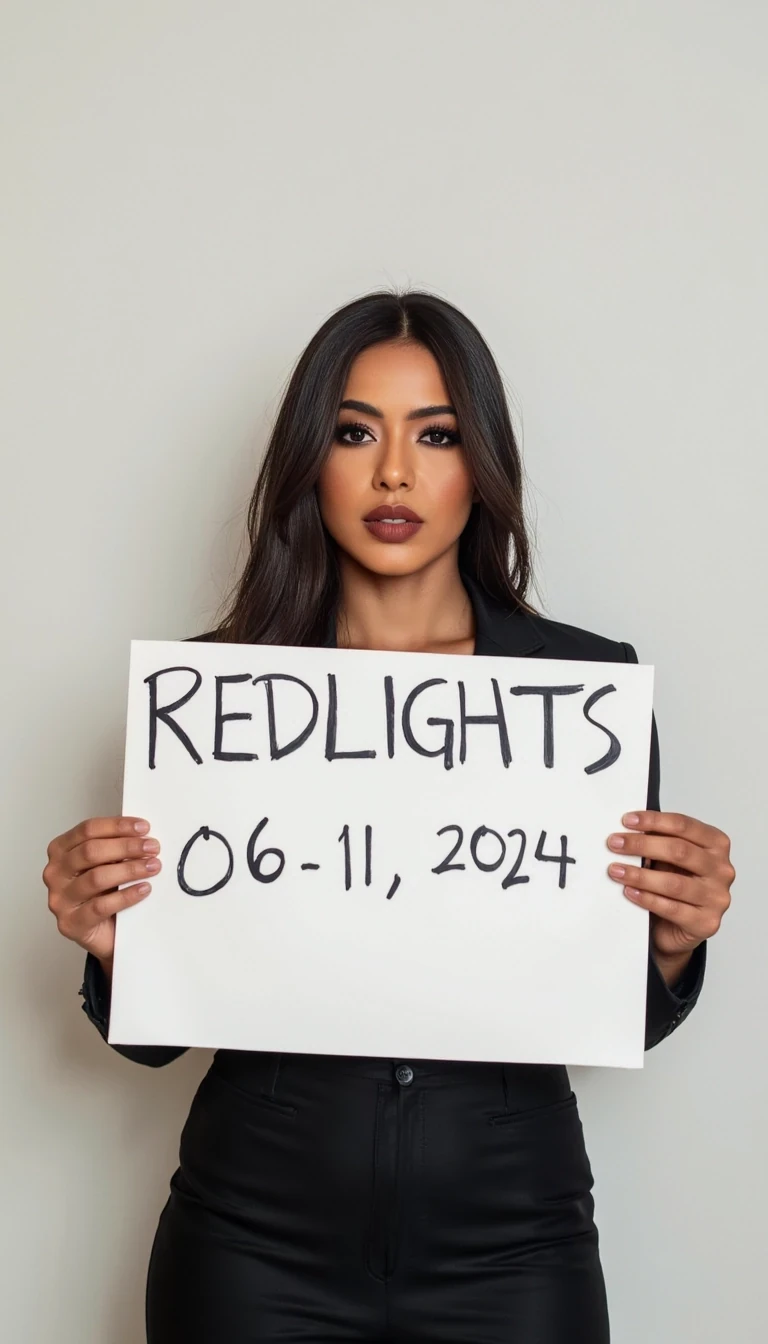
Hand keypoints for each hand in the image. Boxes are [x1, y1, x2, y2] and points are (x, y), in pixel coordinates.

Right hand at [43, 816, 161, 970]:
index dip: (117, 826)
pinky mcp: (71, 923)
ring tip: (153, 867)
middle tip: (152, 847)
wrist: (105, 934)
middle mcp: (55, 873)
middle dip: (126, 846)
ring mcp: (60, 899)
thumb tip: (142, 834)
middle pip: (90, 851)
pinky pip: (101, 906)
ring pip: (96, 877)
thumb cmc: (105, 893)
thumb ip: (115, 847)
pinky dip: (126, 896)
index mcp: (61, 851)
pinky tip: (143, 889)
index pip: (87, 830)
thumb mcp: (107, 864)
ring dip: (130, 869)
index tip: (144, 827)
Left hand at [606, 810, 733, 970]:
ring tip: (616, 870)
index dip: (654, 821)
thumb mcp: (669, 859)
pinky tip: (630, 892)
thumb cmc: (675, 885)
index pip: (684, 826)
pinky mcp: (706, 922)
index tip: (627, 820)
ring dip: (640, 875)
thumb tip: (628, 832)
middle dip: (642, 845)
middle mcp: (721, 870)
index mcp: (716, 845)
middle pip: (680, 851)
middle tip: (615, 844)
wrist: (678, 928)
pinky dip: (647, 899)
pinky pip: (672, 908)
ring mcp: (717, 897)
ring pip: (674, 883)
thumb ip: (659, 843)